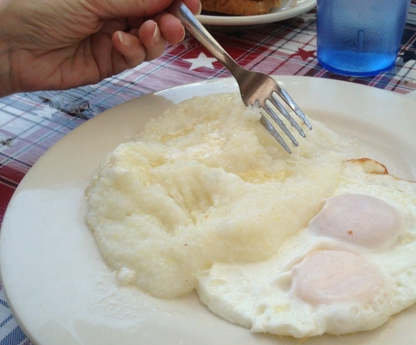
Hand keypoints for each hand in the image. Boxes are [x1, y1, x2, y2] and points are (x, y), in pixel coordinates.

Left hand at [0, 0, 200, 96]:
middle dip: (172, 20)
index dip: (176, 0)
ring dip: (156, 36)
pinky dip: (134, 49)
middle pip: (160, 17)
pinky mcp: (111, 61)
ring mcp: (116, 36)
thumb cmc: (39, 7)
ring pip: (153, 39)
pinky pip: (136, 56)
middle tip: (176, 24)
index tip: (191, 2)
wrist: (11, 45)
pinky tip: (120, 42)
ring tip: (147, 32)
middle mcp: (117, 11)